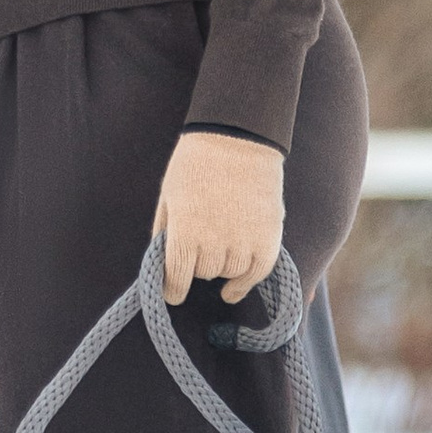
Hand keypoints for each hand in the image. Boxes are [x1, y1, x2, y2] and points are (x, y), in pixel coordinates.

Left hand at [153, 131, 284, 306]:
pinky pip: (257, 272)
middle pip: (203, 274)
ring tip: (218, 250)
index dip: (172, 289)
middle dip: (197, 265)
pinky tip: (234, 290)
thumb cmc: (195, 164)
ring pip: (228, 273)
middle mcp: (214, 243)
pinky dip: (245, 284)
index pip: (176, 277)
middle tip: (199, 245)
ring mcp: (244, 241)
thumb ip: (164, 231)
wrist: (237, 138)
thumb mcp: (168, 196)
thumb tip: (162, 260)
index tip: (171, 294)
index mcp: (185, 232)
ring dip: (221, 268)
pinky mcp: (269, 238)